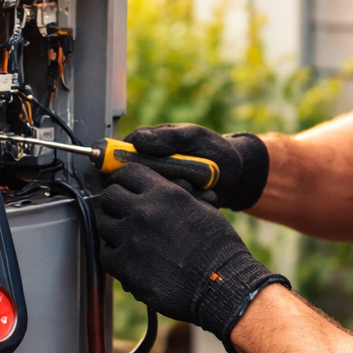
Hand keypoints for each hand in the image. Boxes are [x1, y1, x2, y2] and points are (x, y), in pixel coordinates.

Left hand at [98, 164, 288, 348]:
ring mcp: (131, 239)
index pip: (127, 173)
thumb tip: (157, 193)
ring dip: (114, 230)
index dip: (123, 179)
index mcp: (164, 193)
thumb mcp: (201, 208)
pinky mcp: (125, 265)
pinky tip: (129, 259)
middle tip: (123, 213)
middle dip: (115, 202)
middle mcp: (143, 212)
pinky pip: (105, 255)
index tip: (123, 187)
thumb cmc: (217, 248)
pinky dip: (114, 256)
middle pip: (109, 196)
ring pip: (104, 225)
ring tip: (129, 239)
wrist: (221, 284)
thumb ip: (174, 197)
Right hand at [125, 123, 269, 209]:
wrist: (235, 174)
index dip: (127, 169)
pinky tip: (206, 196)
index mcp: (142, 151)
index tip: (152, 171)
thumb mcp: (192, 137)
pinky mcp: (168, 211)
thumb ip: (168, 138)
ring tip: (197, 187)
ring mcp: (155, 193)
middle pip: (131, 186)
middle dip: (161, 185)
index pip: (117, 161)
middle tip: (186, 180)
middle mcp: (144, 173)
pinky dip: (192, 205)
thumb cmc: (212, 150)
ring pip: (151, 202)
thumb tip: (137, 140)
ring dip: (178, 195)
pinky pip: (170, 215)